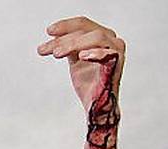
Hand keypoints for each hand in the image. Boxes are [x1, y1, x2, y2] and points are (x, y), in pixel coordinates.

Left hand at [38, 17, 124, 147]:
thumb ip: (68, 46)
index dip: (65, 26)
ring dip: (74, 44)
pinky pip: (110, 54)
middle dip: (65, 38)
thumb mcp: (74, 60)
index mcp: (101, 37)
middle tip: (51, 50)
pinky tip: (82, 56)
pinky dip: (96, 53)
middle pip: (86, 29)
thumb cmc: (89, 83)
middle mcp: (111, 40)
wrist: (97, 106)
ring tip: (58, 54)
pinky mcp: (118, 65)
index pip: (82, 24)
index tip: (49, 31)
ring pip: (96, 37)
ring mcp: (117, 51)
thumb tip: (53, 36)